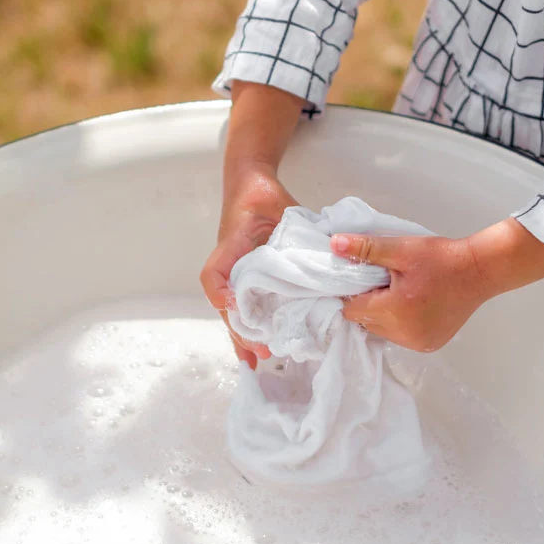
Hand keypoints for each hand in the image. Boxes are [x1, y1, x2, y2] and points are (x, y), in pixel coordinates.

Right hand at [200, 170, 297, 366]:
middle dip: (242, 332)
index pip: (213, 275)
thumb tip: (330, 258)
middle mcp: (229, 267)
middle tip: (261, 352)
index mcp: (232, 249)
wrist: (250, 185)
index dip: (222, 296)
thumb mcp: (279, 207)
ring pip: (234, 312)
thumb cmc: (261, 196)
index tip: (236, 310)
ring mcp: (235, 275)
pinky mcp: (246, 278)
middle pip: (225, 306)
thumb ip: (300, 231)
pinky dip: (250, 328)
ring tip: (258, 359)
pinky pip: (245, 306)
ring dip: (245, 336)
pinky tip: (258, 349)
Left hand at [333, 218, 543, 351]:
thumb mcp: (401, 249)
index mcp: (395, 311)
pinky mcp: (429, 346)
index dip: (352, 293)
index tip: (363, 278)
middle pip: (366, 322)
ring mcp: (418, 343)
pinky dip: (400, 324)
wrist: (479, 271)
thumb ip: (366, 249)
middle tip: (385, 282)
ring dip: (383, 315)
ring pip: (382, 332)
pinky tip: (412, 305)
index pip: (352, 310)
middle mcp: (404, 334)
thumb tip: (334, 244)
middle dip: (369, 303)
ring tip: (400, 292)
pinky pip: (400, 337)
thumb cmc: (441, 258)